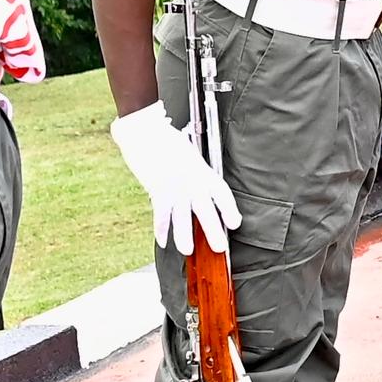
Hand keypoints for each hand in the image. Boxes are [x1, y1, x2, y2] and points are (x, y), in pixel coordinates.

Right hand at [112, 105, 240, 254]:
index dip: (230, 210)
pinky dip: (161, 229)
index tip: (235, 224)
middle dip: (213, 231)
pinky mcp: (157, 189)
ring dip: (185, 236)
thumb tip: (200, 197)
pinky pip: (160, 215)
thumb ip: (196, 177)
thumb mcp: (191, 157)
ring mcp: (175, 187)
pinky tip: (163, 241)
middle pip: (206, 211)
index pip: (222, 194)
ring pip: (182, 218)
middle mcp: (193, 181)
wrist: (147, 131)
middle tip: (219, 248)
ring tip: (187, 250)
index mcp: (204, 172)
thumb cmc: (169, 143)